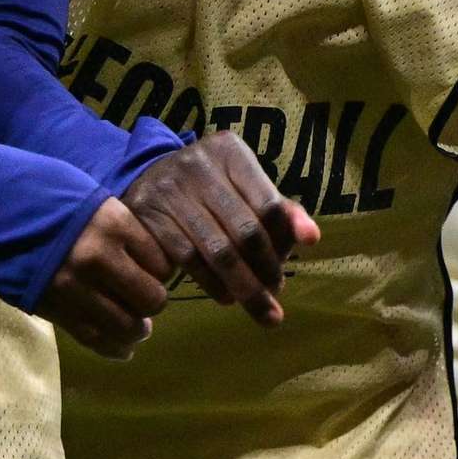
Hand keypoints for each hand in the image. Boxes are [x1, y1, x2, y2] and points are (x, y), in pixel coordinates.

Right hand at [43, 196, 178, 358]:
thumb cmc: (47, 197)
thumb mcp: (94, 201)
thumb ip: (123, 230)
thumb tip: (151, 263)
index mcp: (113, 224)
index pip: (162, 263)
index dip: (161, 270)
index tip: (152, 270)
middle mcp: (98, 257)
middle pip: (150, 299)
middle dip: (151, 302)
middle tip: (143, 298)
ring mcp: (74, 286)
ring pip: (125, 326)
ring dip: (136, 329)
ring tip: (137, 327)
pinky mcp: (53, 308)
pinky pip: (93, 338)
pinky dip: (114, 348)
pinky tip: (124, 349)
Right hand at [119, 131, 318, 323]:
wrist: (149, 178)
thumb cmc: (210, 188)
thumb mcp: (245, 188)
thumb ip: (280, 212)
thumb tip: (312, 238)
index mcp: (230, 152)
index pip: (268, 205)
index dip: (282, 243)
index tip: (286, 271)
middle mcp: (198, 164)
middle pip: (245, 231)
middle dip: (264, 272)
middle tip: (275, 298)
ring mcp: (169, 189)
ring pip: (216, 251)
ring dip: (242, 286)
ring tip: (257, 306)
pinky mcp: (146, 214)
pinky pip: (187, 259)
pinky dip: (210, 283)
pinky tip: (224, 297)